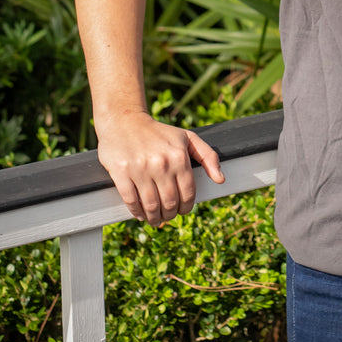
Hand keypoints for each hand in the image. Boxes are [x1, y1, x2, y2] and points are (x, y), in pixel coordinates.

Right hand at [95, 111, 224, 224]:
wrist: (125, 121)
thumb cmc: (159, 133)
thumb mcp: (187, 138)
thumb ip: (208, 156)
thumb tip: (221, 180)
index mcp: (178, 156)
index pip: (187, 194)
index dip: (186, 207)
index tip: (182, 210)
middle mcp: (161, 163)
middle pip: (170, 203)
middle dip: (170, 215)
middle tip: (168, 216)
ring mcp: (139, 169)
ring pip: (151, 206)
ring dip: (154, 218)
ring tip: (155, 219)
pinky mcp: (121, 173)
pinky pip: (131, 201)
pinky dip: (136, 212)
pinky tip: (140, 214)